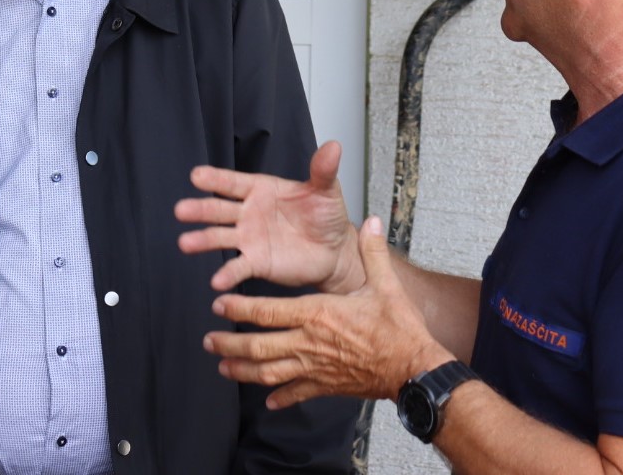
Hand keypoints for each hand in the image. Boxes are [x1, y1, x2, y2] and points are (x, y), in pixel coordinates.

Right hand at [176, 140, 363, 293]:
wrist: (334, 251)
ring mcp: (249, 238)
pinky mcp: (256, 262)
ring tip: (185, 243)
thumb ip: (323, 171)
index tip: (196, 175)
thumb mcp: (326, 190)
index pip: (234, 182)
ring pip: (220, 237)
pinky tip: (217, 281)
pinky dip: (227, 273)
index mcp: (262, 190)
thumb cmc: (326, 216)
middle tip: (181, 210)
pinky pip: (238, 267)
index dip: (215, 178)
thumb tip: (333, 146)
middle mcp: (249, 213)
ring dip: (202, 240)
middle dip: (200, 209)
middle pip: (219, 208)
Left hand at [202, 216, 453, 409]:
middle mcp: (310, 343)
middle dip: (230, 342)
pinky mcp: (327, 387)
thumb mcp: (385, 285)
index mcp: (318, 314)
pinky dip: (281, 396)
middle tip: (209, 339)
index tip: (219, 304)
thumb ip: (372, 253)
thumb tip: (373, 222)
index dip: (240, 307)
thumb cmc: (399, 328)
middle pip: (259, 345)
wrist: (413, 369)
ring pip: (269, 371)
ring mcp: (316, 368)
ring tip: (223, 367)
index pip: (269, 311)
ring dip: (243, 369)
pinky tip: (268, 400)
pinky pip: (296, 393)